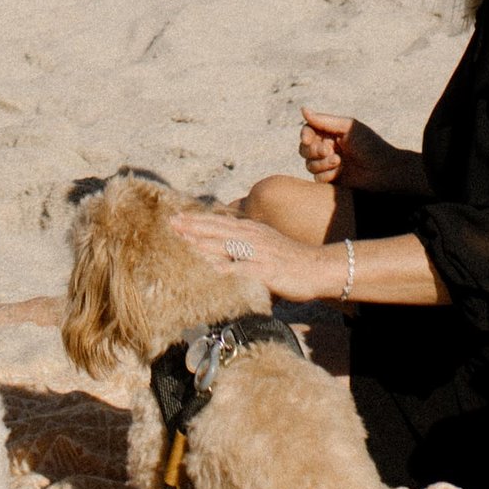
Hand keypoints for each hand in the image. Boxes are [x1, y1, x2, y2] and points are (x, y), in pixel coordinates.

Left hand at [169, 208, 317, 296]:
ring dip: (204, 242)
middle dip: (193, 226)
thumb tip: (225, 248)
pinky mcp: (266, 270)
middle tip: (171, 223)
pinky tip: (212, 269)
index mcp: (250, 230)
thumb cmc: (289, 259)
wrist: (317, 267)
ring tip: (183, 239)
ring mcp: (258, 253)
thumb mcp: (264, 245)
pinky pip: (243, 269)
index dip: (197, 220)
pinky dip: (227, 268)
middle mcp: (252, 237)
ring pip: (226, 245)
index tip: (176, 217)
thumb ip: (244, 244)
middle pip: (217, 229)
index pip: (218, 222)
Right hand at [298, 108, 400, 190]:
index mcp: (330, 133)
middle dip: (314, 150)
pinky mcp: (331, 181)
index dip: (305, 135)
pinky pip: (317, 179)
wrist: (384, 170)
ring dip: (322, 163)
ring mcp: (328, 165)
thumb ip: (324, 121)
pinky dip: (327, 175)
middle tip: (330, 150)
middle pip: (304, 150)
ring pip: (309, 165)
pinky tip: (340, 172)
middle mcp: (327, 148)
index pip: (308, 132)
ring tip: (339, 161)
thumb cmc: (369, 145)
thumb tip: (302, 110)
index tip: (307, 139)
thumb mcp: (347, 128)